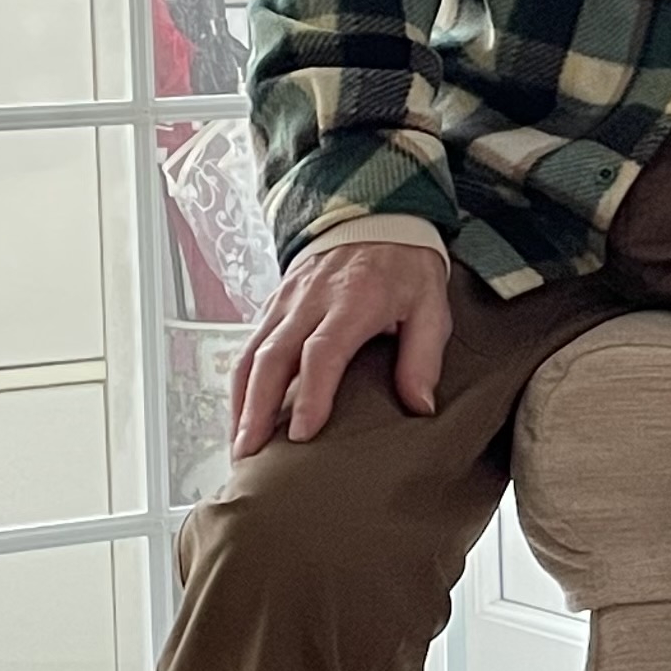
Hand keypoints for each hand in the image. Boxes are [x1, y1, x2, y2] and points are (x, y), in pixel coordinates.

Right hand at [229, 241, 452, 456]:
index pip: (322, 351)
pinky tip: (241, 414)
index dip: (310, 394)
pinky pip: (249, 345)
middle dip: (257, 409)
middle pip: (272, 357)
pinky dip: (240, 382)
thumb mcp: (431, 306)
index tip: (301, 434)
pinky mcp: (273, 303)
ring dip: (240, 401)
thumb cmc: (406, 267)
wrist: (376, 215)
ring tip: (239, 445)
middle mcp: (310, 300)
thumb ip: (424, 357)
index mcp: (353, 300)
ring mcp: (286, 301)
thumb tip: (419, 407)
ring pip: (251, 353)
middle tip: (251, 454)